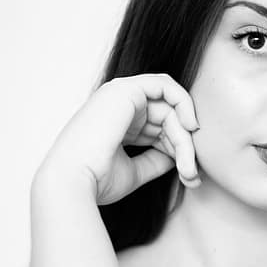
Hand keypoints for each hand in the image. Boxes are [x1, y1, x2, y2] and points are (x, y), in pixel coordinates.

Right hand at [37, 73, 200, 204]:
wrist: (73, 181)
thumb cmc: (97, 180)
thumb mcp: (135, 171)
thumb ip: (157, 160)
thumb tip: (180, 158)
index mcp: (117, 124)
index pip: (159, 129)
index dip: (178, 149)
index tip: (189, 176)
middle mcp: (118, 106)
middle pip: (168, 118)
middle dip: (186, 146)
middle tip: (193, 174)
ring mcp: (120, 94)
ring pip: (170, 108)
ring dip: (185, 137)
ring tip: (188, 166)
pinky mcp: (126, 90)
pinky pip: (166, 86)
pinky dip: (184, 103)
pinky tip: (191, 127)